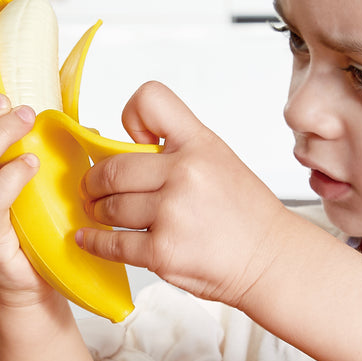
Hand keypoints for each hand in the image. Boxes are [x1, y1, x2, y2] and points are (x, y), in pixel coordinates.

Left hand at [78, 81, 292, 307]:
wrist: (271, 260)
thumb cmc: (245, 214)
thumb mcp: (219, 162)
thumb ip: (176, 152)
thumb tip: (119, 151)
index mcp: (201, 144)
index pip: (150, 100)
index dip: (131, 118)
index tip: (128, 141)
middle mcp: (186, 173)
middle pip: (112, 167)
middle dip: (94, 181)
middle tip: (92, 189)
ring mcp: (173, 213)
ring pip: (109, 206)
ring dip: (97, 212)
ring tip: (101, 214)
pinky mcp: (163, 252)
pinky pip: (111, 243)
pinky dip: (95, 242)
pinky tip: (91, 239)